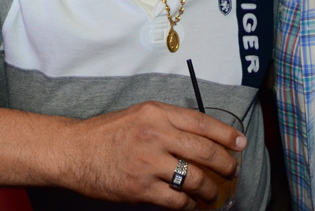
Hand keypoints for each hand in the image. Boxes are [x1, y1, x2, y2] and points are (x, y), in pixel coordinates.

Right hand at [61, 101, 243, 209]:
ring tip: (213, 194)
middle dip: (225, 164)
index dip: (226, 134)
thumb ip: (169, 121)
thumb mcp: (140, 114)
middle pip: (205, 151)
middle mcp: (156, 135)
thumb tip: (202, 136)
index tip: (240, 143)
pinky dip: (188, 204)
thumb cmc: (107, 132)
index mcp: (158, 113)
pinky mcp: (140, 188)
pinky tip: (190, 204)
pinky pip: (176, 200)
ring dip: (209, 190)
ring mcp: (149, 162)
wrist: (74, 151)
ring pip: (194, 178)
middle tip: (232, 171)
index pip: (202, 123)